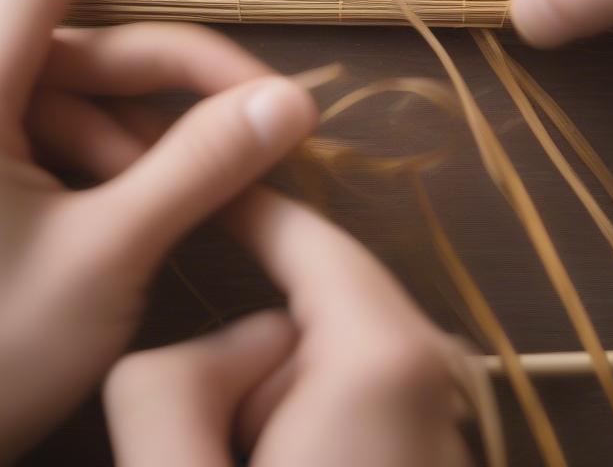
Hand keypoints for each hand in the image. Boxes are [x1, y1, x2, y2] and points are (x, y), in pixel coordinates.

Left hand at [0, 0, 316, 466]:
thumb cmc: (4, 351)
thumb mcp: (116, 254)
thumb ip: (202, 166)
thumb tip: (290, 101)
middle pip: (30, 25)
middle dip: (126, 46)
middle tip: (216, 85)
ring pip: (26, 71)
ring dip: (103, 93)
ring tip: (171, 149)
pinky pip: (16, 116)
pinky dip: (76, 123)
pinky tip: (121, 169)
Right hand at [104, 187, 472, 466]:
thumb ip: (167, 388)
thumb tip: (226, 342)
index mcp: (382, 361)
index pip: (307, 235)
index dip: (245, 200)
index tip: (195, 174)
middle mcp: (435, 371)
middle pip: (313, 304)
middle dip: (248, 353)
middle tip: (211, 441)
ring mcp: (445, 415)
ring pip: (325, 362)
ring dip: (272, 405)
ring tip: (246, 466)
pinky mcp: (432, 454)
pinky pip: (349, 406)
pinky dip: (304, 430)